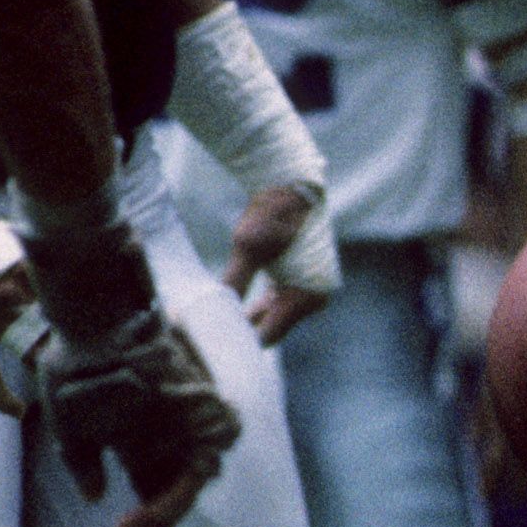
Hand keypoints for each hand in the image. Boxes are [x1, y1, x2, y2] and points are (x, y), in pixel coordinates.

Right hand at [34, 307, 241, 526]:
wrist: (97, 321)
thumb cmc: (77, 363)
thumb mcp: (69, 421)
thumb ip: (82, 461)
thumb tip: (96, 498)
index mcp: (140, 438)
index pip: (153, 490)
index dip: (144, 522)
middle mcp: (167, 437)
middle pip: (174, 493)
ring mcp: (183, 427)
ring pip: (186, 485)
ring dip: (161, 516)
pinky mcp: (197, 420)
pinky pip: (193, 468)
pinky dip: (170, 492)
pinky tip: (142, 512)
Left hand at [222, 182, 330, 343]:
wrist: (293, 186)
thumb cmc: (274, 215)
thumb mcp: (248, 248)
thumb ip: (235, 281)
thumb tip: (213, 307)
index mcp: (306, 297)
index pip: (268, 334)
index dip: (242, 338)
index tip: (216, 340)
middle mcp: (313, 298)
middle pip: (273, 327)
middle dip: (246, 329)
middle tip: (214, 332)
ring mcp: (310, 289)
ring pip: (275, 315)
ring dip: (251, 317)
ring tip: (222, 320)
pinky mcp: (304, 279)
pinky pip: (280, 302)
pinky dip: (261, 305)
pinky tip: (239, 305)